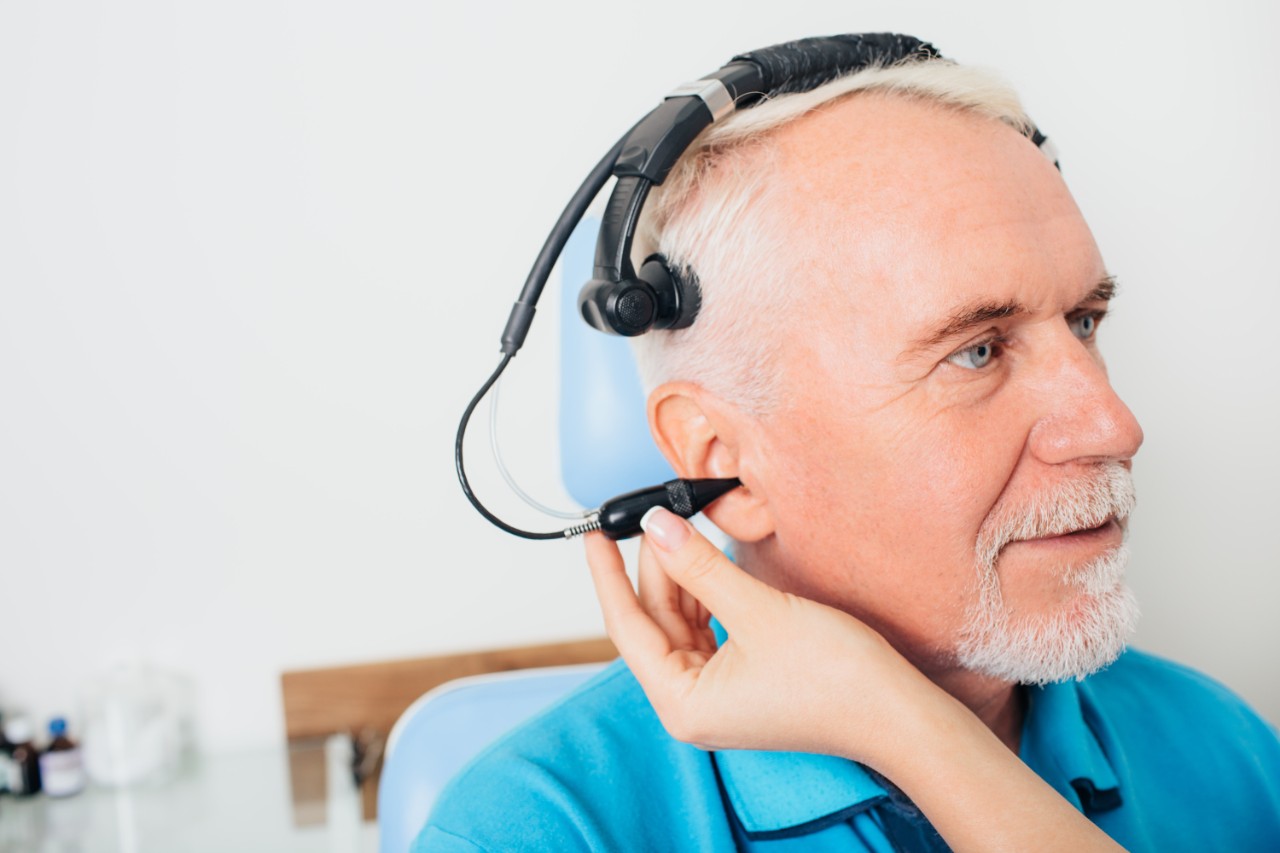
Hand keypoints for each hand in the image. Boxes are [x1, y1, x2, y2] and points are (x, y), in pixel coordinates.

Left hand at [584, 508, 1126, 852]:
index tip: (593, 535)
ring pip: (681, 623)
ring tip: (682, 529)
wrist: (899, 712)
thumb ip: (700, 566)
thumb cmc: (836, 677)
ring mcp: (717, 695)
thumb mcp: (757, 609)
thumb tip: (657, 528)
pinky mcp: (742, 682)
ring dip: (683, 577)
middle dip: (655, 568)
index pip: (627, 627)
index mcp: (681, 703)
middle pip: (655, 623)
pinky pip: (708, 630)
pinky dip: (706, 594)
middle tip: (656, 516)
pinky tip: (708, 561)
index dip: (608, 576)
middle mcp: (691, 705)